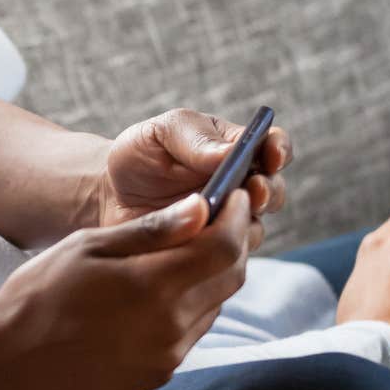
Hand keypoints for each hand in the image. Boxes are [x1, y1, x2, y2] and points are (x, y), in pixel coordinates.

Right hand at [0, 190, 253, 389]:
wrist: (8, 364)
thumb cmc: (38, 295)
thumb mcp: (87, 247)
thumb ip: (150, 231)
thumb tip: (202, 207)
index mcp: (151, 286)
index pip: (223, 247)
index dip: (237, 217)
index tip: (236, 195)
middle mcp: (170, 326)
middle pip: (230, 276)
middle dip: (232, 242)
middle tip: (218, 218)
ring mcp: (167, 355)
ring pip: (214, 305)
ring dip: (210, 275)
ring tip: (181, 254)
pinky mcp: (158, 374)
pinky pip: (191, 332)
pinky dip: (189, 305)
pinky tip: (158, 293)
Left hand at [95, 107, 292, 249]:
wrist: (110, 195)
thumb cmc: (139, 154)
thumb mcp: (161, 132)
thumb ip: (195, 137)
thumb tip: (229, 153)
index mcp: (235, 148)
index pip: (274, 145)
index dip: (279, 150)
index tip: (271, 156)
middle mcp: (242, 186)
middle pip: (274, 191)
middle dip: (268, 190)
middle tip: (253, 190)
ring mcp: (230, 221)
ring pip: (254, 228)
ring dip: (242, 223)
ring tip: (218, 216)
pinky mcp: (212, 250)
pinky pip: (228, 256)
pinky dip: (218, 249)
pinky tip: (197, 241)